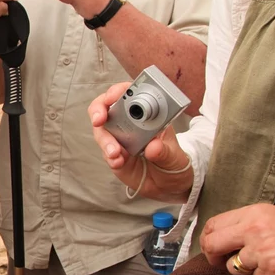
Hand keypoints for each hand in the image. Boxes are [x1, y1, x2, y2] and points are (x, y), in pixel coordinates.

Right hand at [88, 82, 192, 202]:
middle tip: (99, 120)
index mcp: (147, 114)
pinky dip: (109, 157)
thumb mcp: (175, 157)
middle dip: (98, 110)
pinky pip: (105, 152)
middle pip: (106, 107)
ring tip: (116, 154)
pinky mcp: (113, 154)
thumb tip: (153, 146)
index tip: (113, 96)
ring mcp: (119, 138)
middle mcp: (129, 122)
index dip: (119, 90)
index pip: (130, 93)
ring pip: (102, 131)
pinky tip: (119, 163)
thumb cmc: (173, 162)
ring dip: (105, 140)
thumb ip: (165, 151)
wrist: (167, 184)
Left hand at [200, 205, 274, 274]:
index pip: (213, 224)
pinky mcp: (274, 270)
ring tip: (271, 263)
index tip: (212, 249)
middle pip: (212, 244)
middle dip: (213, 257)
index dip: (207, 239)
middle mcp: (254, 229)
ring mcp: (263, 250)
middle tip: (222, 263)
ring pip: (233, 267)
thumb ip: (249, 226)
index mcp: (254, 213)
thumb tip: (223, 240)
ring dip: (248, 270)